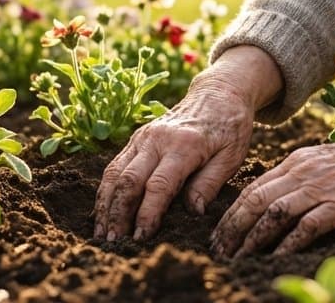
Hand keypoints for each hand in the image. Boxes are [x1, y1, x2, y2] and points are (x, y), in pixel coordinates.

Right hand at [93, 46, 281, 241]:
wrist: (219, 92)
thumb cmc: (230, 127)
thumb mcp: (232, 156)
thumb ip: (210, 184)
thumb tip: (192, 213)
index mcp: (184, 146)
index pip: (158, 186)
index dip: (147, 214)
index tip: (141, 238)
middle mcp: (157, 140)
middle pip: (128, 181)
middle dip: (118, 214)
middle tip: (113, 243)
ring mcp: (143, 137)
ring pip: (115, 173)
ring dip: (106, 205)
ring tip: (102, 233)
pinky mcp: (136, 138)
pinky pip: (115, 165)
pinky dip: (106, 190)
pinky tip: (103, 211)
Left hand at [210, 103, 334, 256]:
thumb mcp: (329, 163)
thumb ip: (305, 179)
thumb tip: (283, 203)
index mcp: (298, 161)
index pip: (254, 189)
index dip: (232, 213)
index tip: (219, 233)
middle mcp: (304, 172)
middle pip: (255, 201)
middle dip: (233, 228)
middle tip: (219, 251)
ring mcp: (322, 187)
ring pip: (274, 213)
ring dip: (252, 238)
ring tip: (239, 258)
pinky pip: (307, 225)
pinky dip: (289, 242)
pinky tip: (277, 257)